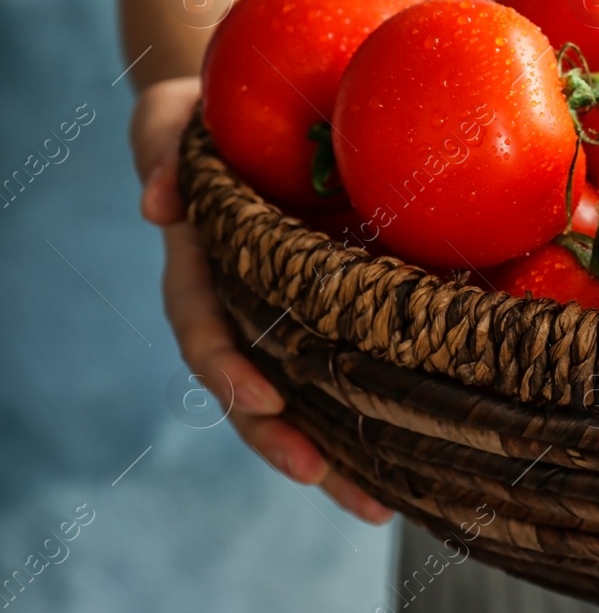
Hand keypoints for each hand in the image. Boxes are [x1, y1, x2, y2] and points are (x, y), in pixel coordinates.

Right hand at [132, 76, 391, 523]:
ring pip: (311, 396)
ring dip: (340, 453)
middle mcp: (248, 304)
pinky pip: (361, 364)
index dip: (229, 369)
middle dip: (286, 442)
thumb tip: (157, 204)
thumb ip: (163, 147)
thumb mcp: (177, 116)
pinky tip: (429, 450)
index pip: (206, 327)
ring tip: (383, 504)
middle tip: (329, 482)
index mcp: (206, 266)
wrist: (257, 108)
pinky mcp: (346, 308)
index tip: (263, 400)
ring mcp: (295, 313)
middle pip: (258, 388)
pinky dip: (385, 408)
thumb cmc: (212, 112)